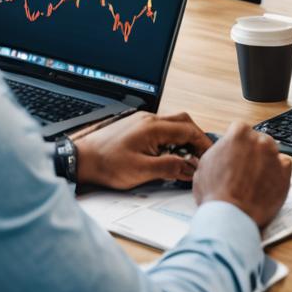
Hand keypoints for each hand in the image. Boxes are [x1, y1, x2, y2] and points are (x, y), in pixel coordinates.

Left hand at [75, 111, 213, 188]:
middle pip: (183, 121)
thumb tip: (190, 167)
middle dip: (196, 137)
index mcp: (153, 128)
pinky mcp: (136, 127)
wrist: (82, 158)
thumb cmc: (107, 165)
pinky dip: (171, 138)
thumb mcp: (141, 171)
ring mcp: (142, 121)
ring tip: (186, 156)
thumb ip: (169, 167)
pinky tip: (167, 153)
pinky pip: (161, 128)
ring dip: (183, 137)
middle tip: (202, 155)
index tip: (210, 155)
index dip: (202, 143)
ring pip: (172, 123)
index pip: (188, 130)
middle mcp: (149, 119)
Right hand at [192, 118, 291, 228]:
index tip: (236, 153)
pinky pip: (284, 164)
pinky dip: (278, 171)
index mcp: (239, 133)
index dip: (236, 144)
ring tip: (255, 178)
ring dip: (265, 160)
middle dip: (252, 151)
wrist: (230, 216)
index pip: (240, 129)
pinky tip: (268, 181)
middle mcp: (258, 140)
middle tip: (244, 169)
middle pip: (258, 139)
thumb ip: (219, 150)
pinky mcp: (285, 172)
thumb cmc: (215, 194)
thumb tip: (223, 150)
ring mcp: (273, 155)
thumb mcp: (205, 164)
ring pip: (272, 150)